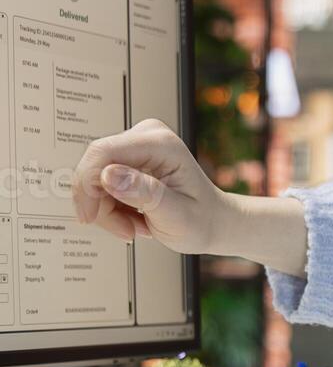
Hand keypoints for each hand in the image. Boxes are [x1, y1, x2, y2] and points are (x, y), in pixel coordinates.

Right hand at [73, 119, 229, 250]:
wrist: (211, 221)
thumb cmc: (202, 220)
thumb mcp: (177, 215)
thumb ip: (144, 193)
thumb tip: (109, 174)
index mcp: (161, 144)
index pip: (103, 152)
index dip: (87, 185)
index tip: (90, 217)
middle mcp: (146, 137)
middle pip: (94, 168)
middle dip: (102, 206)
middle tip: (127, 230)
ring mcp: (134, 147)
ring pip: (93, 180)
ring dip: (108, 211)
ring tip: (137, 226)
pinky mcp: (126, 160)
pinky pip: (99, 185)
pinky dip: (111, 208)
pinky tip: (134, 217)